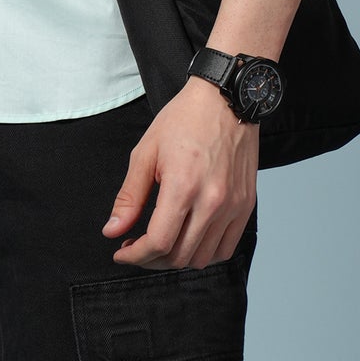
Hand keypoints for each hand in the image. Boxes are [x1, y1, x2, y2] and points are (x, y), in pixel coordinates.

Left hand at [103, 79, 256, 267]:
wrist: (226, 100)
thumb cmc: (184, 120)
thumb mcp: (145, 154)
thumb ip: (129, 197)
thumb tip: (113, 231)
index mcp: (183, 187)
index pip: (158, 243)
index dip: (135, 256)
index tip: (121, 253)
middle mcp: (212, 201)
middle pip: (179, 256)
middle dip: (151, 260)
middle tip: (136, 247)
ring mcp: (233, 206)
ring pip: (203, 258)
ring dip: (177, 259)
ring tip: (161, 244)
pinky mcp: (246, 205)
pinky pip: (226, 248)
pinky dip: (204, 253)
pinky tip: (188, 240)